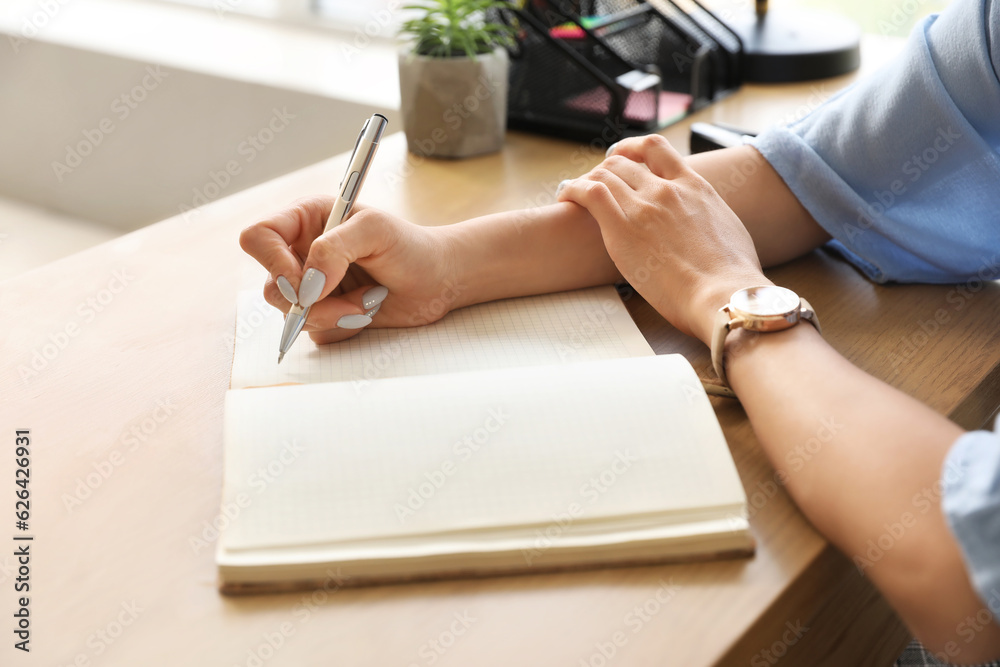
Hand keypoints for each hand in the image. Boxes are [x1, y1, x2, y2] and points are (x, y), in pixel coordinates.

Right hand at [239, 197, 459, 343]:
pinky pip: (316, 334)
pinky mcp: (324, 315)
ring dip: (335, 315)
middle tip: (349, 298)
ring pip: (292, 317)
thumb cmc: (410, 246)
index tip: (304, 282)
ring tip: (370, 300)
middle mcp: (301, 254)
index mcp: (305, 221)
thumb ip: (334, 248)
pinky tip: (368, 310)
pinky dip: (344, 327)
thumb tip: (307, 284)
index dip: (272, 262)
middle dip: (312, 302)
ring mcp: (311, 288)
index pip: (258, 238)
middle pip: (272, 287)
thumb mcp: (375, 231)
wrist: (437, 281)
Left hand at [556, 135, 769, 344]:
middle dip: (603, 171)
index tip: (622, 157)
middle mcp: (667, 189)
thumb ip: (710, 221)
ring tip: (573, 194)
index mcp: (695, 187)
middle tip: (593, 186)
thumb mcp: (730, 233)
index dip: (632, 149)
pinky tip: (564, 197)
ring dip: (585, 181)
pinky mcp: (623, 227)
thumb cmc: (732, 279)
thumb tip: (706, 231)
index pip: (656, 149)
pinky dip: (572, 190)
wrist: (724, 294)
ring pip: (604, 175)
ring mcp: (645, 206)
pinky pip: (589, 194)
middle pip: (622, 162)